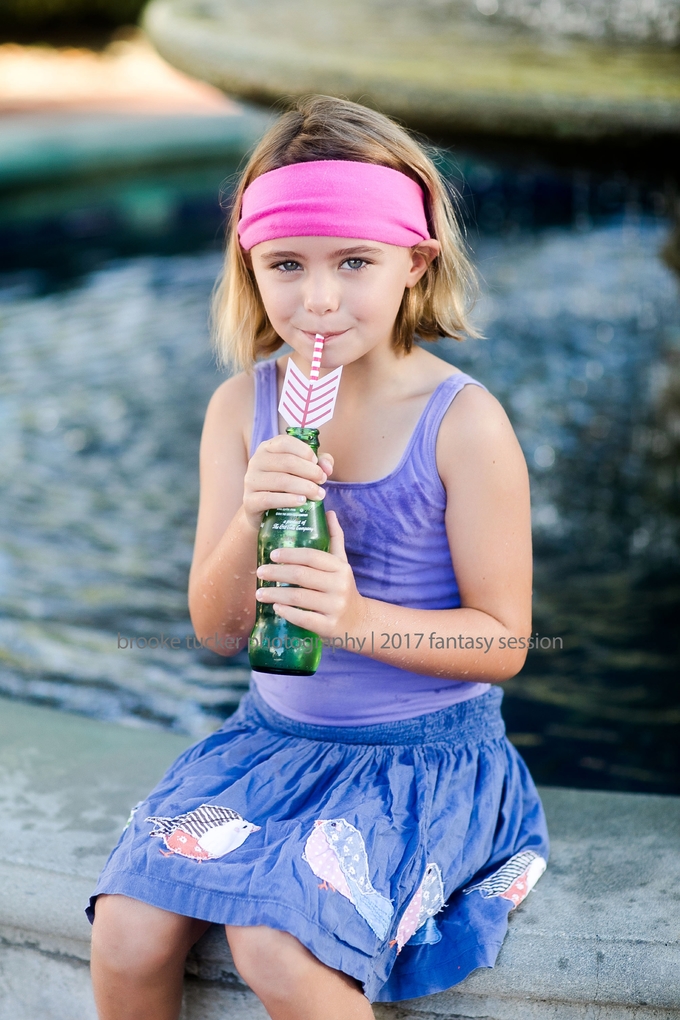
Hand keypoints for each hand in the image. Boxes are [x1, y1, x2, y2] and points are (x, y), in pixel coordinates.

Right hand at [243, 435, 333, 530]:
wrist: (263, 511)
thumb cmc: (285, 486)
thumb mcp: (301, 470)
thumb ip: (318, 463)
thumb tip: (327, 467)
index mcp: (267, 448)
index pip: (285, 442)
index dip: (304, 451)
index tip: (317, 463)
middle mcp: (256, 461)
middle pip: (287, 462)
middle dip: (309, 471)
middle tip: (322, 480)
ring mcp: (251, 481)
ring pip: (281, 481)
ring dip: (304, 487)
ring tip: (318, 494)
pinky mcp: (249, 501)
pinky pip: (270, 499)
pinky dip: (288, 500)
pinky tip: (302, 502)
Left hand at [254, 511, 365, 639]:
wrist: (358, 621)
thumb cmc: (343, 588)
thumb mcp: (342, 563)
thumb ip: (335, 538)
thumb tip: (328, 512)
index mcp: (340, 568)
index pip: (312, 557)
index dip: (291, 554)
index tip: (272, 554)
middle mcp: (339, 586)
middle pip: (302, 575)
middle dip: (277, 573)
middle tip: (260, 572)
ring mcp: (335, 607)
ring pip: (300, 597)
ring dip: (276, 595)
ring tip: (259, 593)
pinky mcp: (329, 626)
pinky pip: (304, 618)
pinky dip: (288, 612)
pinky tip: (275, 608)